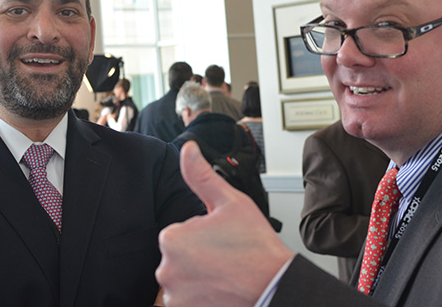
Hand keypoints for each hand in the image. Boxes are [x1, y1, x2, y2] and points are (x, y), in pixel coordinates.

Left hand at [156, 141, 292, 306]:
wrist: (275, 289)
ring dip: (199, 279)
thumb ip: (201, 175)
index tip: (222, 242)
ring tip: (225, 276)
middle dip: (198, 258)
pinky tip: (220, 291)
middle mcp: (166, 269)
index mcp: (172, 238)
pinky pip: (187, 301)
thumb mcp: (231, 202)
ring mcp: (174, 296)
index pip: (180, 233)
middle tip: (226, 260)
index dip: (203, 235)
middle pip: (179, 258)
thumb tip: (188, 149)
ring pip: (183, 280)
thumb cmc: (256, 248)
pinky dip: (200, 298)